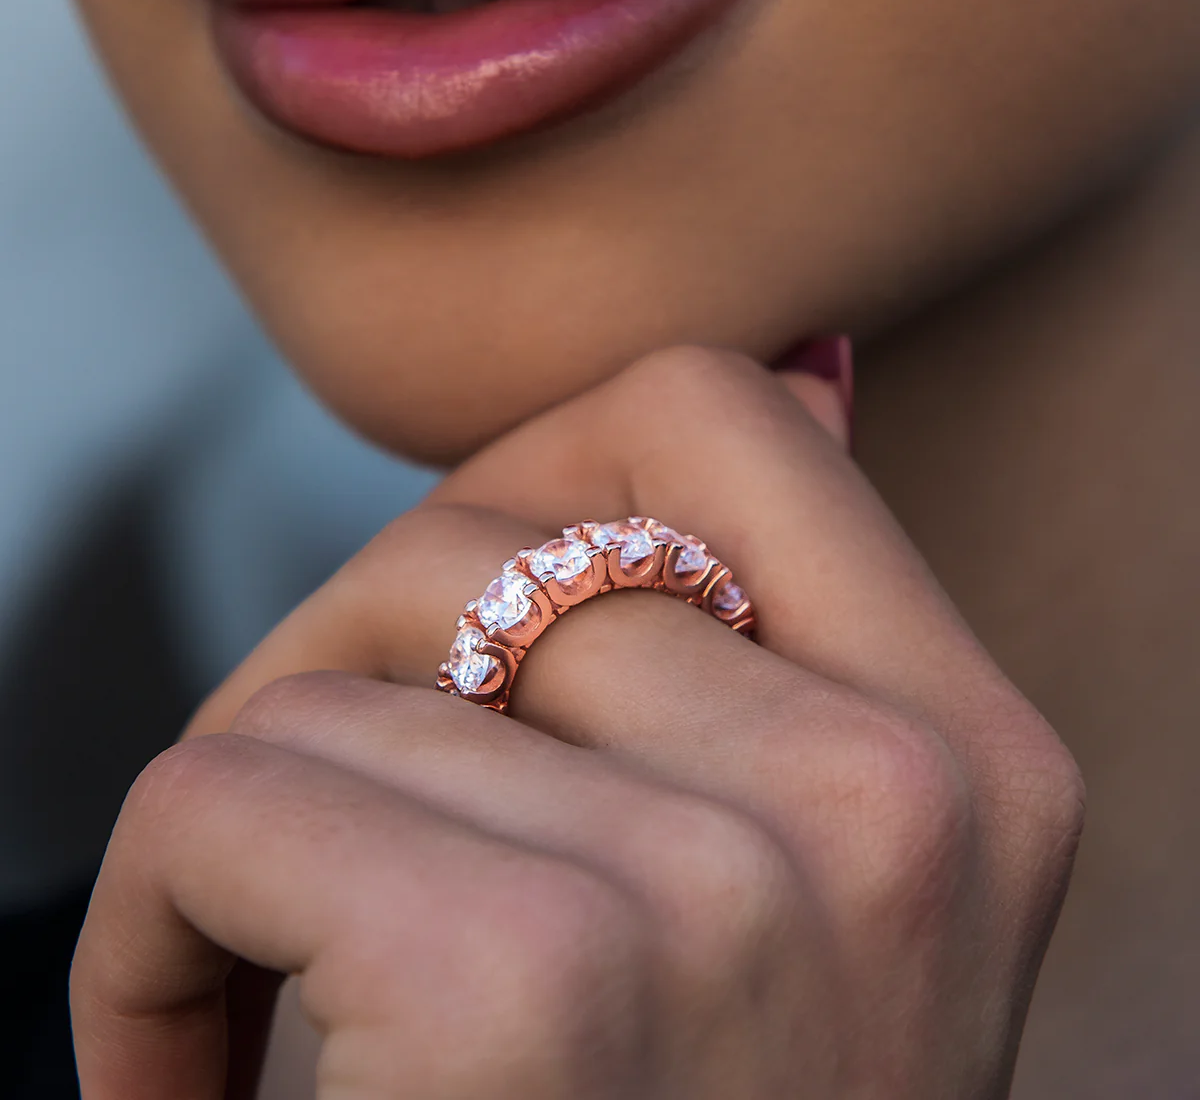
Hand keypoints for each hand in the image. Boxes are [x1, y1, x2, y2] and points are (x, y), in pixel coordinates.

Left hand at [71, 347, 1083, 1098]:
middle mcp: (893, 804)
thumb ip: (788, 637)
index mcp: (971, 755)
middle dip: (342, 656)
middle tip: (318, 825)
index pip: (719, 412)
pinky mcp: (538, 989)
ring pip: (344, 672)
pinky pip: (237, 793)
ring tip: (268, 980)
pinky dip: (154, 917)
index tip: (464, 613)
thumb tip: (813, 371)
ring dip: (249, 814)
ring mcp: (733, 894)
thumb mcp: (815, 890)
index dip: (541, 466)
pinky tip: (188, 1062)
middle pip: (480, 540)